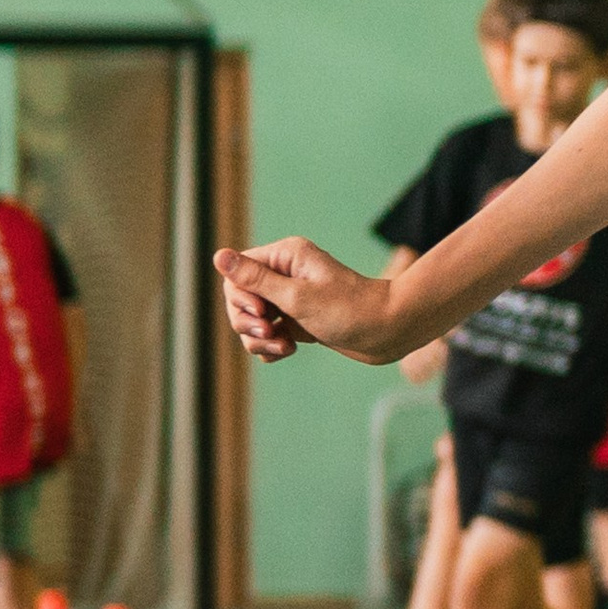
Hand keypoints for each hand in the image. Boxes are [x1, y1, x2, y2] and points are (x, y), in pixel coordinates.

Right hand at [214, 239, 400, 366]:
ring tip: (284, 347)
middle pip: (240, 300)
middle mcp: (285, 275)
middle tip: (272, 334)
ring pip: (252, 323)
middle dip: (248, 323)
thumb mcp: (297, 297)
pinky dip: (271, 347)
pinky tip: (288, 352)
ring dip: (260, 340)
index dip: (240, 298)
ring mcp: (291, 300)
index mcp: (285, 257)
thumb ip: (255, 280)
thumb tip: (219, 255)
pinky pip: (268, 336)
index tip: (262, 314)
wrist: (388, 332)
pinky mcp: (298, 322)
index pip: (237, 275)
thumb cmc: (349, 310)